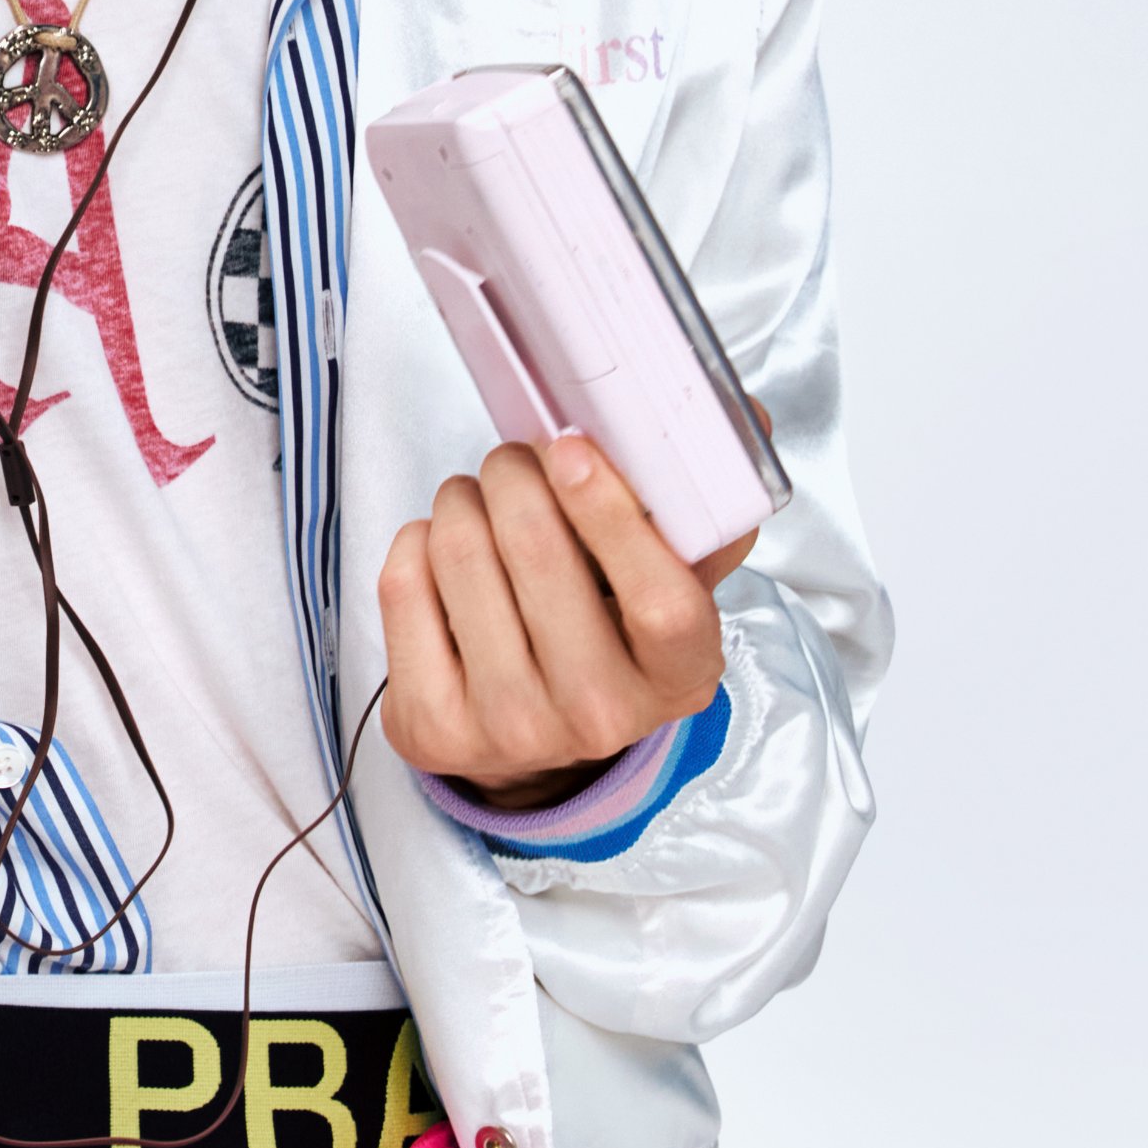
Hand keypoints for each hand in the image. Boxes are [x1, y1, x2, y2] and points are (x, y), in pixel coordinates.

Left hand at [376, 435, 756, 809]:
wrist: (534, 730)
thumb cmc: (607, 634)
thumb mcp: (672, 585)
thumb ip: (706, 507)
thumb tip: (742, 416)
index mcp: (679, 675)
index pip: (660, 601)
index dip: (613, 516)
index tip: (573, 449)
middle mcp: (598, 714)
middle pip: (539, 555)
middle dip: (515, 474)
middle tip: (516, 462)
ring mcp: (510, 728)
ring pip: (462, 554)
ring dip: (464, 500)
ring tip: (480, 504)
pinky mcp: (432, 725)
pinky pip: (405, 585)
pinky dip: (418, 540)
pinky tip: (442, 554)